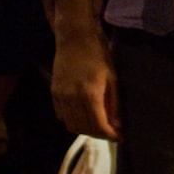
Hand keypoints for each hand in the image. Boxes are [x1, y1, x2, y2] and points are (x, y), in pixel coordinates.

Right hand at [52, 18, 120, 140]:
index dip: (110, 135)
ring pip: (71, 125)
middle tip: (111, 132)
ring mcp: (61, 96)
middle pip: (85, 128)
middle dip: (100, 134)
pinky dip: (73, 121)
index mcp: (90, 93)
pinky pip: (62, 115)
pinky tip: (84, 116)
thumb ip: (114, 103)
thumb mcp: (112, 77)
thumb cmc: (98, 53)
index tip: (120, 137)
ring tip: (98, 125)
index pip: (99, 125)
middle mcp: (73, 98)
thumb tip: (117, 125)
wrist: (74, 36)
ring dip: (86, 130)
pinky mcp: (54, 92)